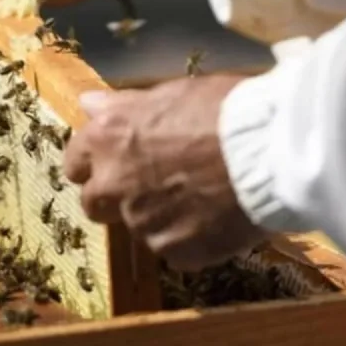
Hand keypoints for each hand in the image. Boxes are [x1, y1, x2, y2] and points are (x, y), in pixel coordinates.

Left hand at [63, 75, 267, 270]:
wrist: (272, 150)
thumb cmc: (222, 110)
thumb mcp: (169, 93)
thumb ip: (123, 105)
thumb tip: (88, 103)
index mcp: (106, 140)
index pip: (74, 164)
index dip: (92, 165)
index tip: (111, 164)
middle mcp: (114, 184)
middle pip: (94, 204)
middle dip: (114, 198)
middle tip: (150, 186)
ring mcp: (142, 222)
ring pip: (138, 227)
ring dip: (157, 217)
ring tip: (198, 197)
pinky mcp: (175, 251)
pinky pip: (174, 250)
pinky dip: (189, 239)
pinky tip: (215, 218)